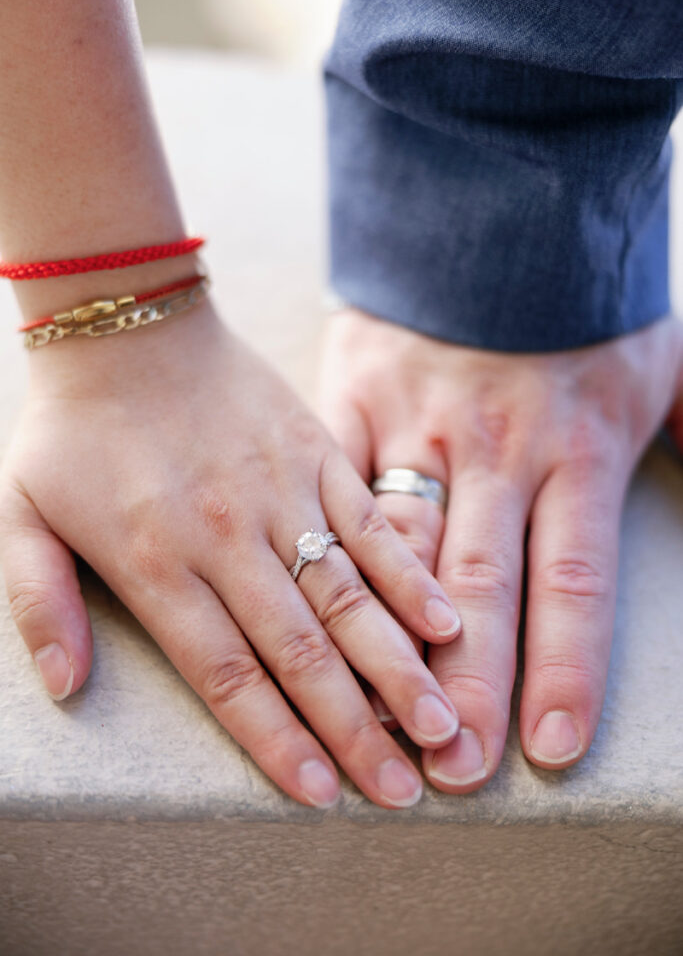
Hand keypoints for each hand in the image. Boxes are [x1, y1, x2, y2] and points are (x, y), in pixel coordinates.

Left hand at [0, 300, 463, 808]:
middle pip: (299, 650)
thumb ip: (39, 604)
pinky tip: (445, 621)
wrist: (128, 323)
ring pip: (345, 594)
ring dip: (395, 664)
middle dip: (355, 726)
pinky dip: (407, 574)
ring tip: (439, 723)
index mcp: (156, 563)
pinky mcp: (315, 453)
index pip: (227, 673)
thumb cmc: (74, 428)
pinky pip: (368, 523)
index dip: (276, 739)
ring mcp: (279, 493)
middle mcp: (226, 538)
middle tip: (406, 787)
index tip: (321, 794)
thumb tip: (67, 689)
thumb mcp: (20, 515)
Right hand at [319, 307, 682, 790]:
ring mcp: (417, 424)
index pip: (574, 579)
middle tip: (450, 768)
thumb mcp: (668, 354)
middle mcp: (497, 448)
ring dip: (388, 641)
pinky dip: (328, 554)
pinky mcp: (355, 399)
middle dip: (466, 683)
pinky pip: (338, 486)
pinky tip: (306, 612)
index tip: (550, 748)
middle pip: (481, 586)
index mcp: (578, 445)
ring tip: (373, 719)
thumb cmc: (585, 296)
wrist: (491, 204)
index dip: (565, 667)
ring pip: (399, 552)